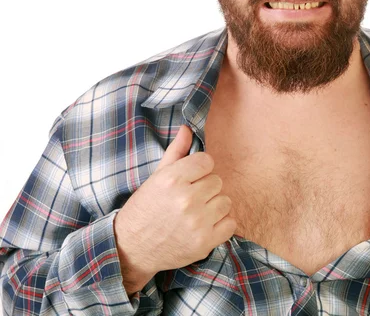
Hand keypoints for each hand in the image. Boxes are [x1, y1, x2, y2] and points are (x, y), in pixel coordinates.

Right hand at [114, 125, 235, 293]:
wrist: (132, 248)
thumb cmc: (145, 209)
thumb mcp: (156, 178)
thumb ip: (176, 152)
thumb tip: (188, 128)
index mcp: (172, 179)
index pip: (207, 161)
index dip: (200, 169)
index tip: (191, 179)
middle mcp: (186, 199)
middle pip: (217, 181)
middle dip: (207, 188)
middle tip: (191, 199)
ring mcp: (197, 222)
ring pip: (226, 201)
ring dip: (215, 206)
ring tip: (197, 213)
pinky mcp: (204, 242)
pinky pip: (231, 223)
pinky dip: (221, 225)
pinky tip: (205, 225)